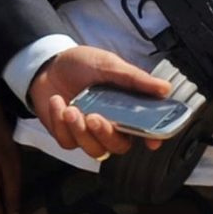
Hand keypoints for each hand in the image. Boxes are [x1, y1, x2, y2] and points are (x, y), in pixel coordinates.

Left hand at [27, 46, 171, 159]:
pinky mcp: (68, 135)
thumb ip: (134, 78)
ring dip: (81, 132)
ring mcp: (89, 133)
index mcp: (127, 109)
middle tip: (94, 117)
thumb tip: (165, 88)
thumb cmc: (82, 64)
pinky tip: (57, 103)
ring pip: (94, 150)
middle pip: (119, 146)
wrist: (47, 64)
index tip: (151, 141)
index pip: (147, 130)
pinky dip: (60, 125)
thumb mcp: (108, 64)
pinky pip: (68, 142)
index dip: (153, 138)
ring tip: (70, 109)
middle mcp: (111, 125)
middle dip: (106, 134)